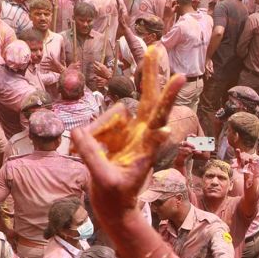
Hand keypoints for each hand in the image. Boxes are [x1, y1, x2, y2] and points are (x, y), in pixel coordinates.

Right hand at [72, 46, 185, 218]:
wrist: (114, 209)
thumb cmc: (115, 198)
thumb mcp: (103, 180)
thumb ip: (91, 155)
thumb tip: (78, 132)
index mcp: (147, 146)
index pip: (160, 116)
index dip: (168, 97)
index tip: (181, 78)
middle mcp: (141, 134)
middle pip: (149, 99)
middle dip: (150, 74)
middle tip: (156, 48)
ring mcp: (127, 133)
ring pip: (110, 116)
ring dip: (97, 134)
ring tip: (87, 155)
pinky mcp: (113, 135)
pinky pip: (96, 126)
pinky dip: (88, 139)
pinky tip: (84, 154)